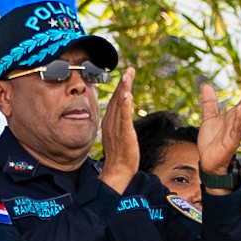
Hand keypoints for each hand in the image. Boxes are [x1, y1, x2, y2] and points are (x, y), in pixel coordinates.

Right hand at [97, 75, 139, 192]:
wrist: (118, 170)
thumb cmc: (120, 154)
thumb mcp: (120, 134)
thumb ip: (121, 121)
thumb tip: (125, 109)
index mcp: (110, 121)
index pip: (116, 100)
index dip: (122, 86)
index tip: (127, 74)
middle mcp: (111, 121)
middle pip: (117, 98)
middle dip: (124, 83)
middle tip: (130, 69)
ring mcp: (116, 127)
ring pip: (120, 105)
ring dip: (124, 89)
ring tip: (127, 76)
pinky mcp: (123, 134)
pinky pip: (124, 118)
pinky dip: (125, 106)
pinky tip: (127, 96)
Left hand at [196, 77, 240, 174]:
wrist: (207, 160)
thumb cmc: (211, 141)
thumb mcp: (208, 117)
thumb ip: (209, 102)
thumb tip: (206, 85)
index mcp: (233, 116)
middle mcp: (236, 122)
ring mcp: (236, 131)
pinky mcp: (232, 141)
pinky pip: (237, 128)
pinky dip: (239, 119)